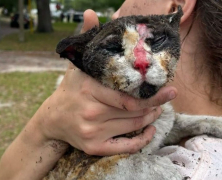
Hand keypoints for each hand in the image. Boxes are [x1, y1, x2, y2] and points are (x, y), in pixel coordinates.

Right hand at [37, 10, 177, 155]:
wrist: (52, 120)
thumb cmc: (70, 90)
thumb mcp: (76, 65)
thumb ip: (86, 39)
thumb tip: (91, 13)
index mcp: (88, 89)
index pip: (127, 96)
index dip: (151, 95)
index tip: (169, 89)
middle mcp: (90, 112)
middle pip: (133, 111)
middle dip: (154, 105)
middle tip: (166, 98)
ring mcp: (92, 132)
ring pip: (132, 126)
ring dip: (150, 118)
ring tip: (156, 110)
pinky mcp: (94, 147)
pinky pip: (124, 147)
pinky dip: (142, 141)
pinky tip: (151, 132)